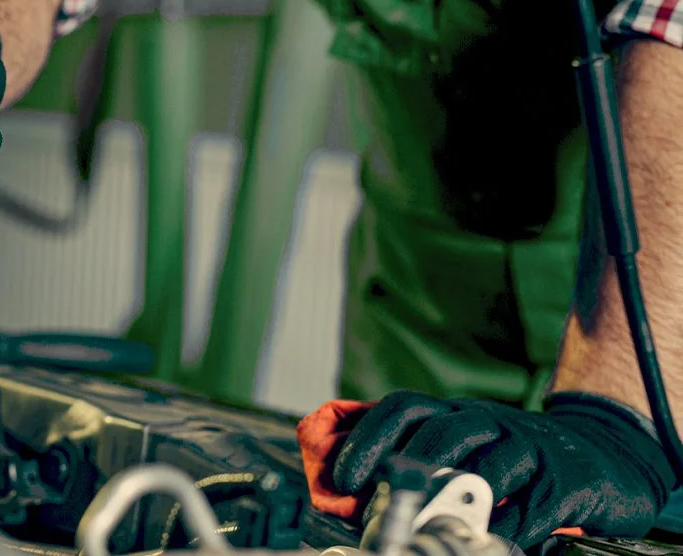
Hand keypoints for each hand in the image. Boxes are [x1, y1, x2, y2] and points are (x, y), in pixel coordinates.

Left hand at [331, 391, 676, 547]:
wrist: (607, 455)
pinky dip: (506, 528)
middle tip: (382, 506)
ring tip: (427, 528)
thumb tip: (346, 486)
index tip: (342, 477)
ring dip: (454, 502)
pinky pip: (533, 506)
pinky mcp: (568, 479)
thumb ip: (416, 458)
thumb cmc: (516, 458)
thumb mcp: (467, 446)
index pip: (403, 408)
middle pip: (443, 433)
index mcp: (456, 413)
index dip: (368, 438)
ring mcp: (532, 447)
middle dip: (406, 469)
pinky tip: (487, 541)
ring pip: (489, 469)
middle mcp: (491, 421)